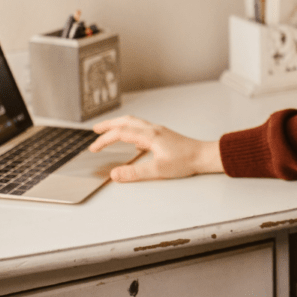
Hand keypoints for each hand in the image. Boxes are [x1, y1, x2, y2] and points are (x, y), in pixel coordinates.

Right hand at [89, 115, 223, 181]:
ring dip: (119, 126)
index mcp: (150, 135)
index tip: (93, 149)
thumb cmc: (185, 162)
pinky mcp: (163, 136)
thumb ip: (135, 173)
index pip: (121, 133)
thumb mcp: (158, 170)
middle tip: (95, 130)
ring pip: (134, 123)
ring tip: (109, 132)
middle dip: (109, 125)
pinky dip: (131, 131)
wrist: (204, 156)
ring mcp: (159, 131)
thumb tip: (114, 174)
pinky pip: (142, 129)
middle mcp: (153, 130)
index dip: (104, 140)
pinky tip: (132, 142)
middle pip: (126, 121)